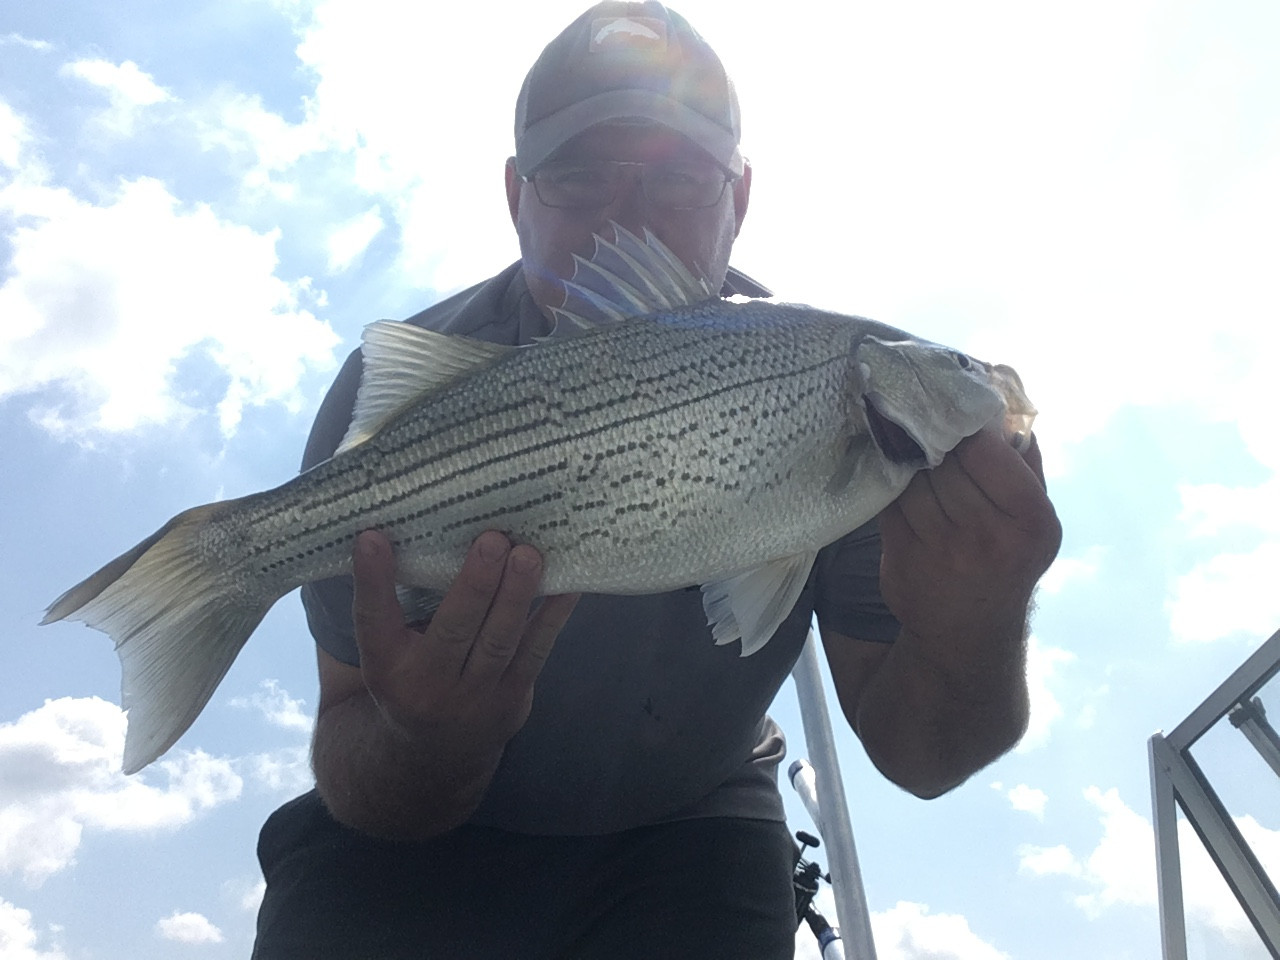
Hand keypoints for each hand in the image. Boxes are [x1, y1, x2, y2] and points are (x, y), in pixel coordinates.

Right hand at [350, 529, 579, 768]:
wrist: (436, 755)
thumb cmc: (410, 676)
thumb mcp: (384, 651)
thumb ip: (385, 602)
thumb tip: (390, 531)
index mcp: (386, 665)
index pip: (372, 619)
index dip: (372, 579)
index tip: (372, 536)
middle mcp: (427, 684)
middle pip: (453, 630)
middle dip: (475, 584)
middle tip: (492, 540)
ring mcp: (474, 696)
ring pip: (498, 642)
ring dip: (517, 596)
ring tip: (529, 555)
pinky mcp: (512, 698)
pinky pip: (535, 653)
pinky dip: (552, 618)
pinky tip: (567, 585)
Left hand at [877, 427, 1061, 644]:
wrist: (968, 631)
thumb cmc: (1006, 558)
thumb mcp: (1035, 517)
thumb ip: (1027, 463)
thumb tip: (1003, 406)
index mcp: (1030, 519)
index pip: (984, 451)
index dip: (965, 429)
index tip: (956, 417)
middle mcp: (987, 536)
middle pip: (944, 463)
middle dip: (934, 442)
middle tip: (926, 428)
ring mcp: (941, 550)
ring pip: (913, 479)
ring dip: (910, 463)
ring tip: (913, 455)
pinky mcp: (903, 558)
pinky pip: (890, 503)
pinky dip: (892, 487)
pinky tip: (898, 481)